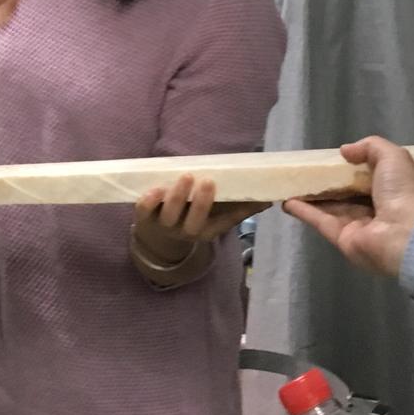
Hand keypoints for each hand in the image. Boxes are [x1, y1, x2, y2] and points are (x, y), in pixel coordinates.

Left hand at [132, 174, 265, 261]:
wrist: (158, 238)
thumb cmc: (194, 218)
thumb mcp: (216, 216)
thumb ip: (238, 206)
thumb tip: (269, 198)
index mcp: (208, 230)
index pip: (222, 223)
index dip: (232, 211)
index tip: (240, 192)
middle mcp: (187, 232)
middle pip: (194, 223)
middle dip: (201, 203)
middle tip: (207, 181)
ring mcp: (164, 226)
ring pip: (170, 216)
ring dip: (177, 197)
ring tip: (186, 176)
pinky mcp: (144, 218)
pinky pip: (144, 211)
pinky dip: (149, 200)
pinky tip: (156, 187)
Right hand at [283, 137, 413, 278]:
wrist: (406, 233)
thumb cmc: (402, 191)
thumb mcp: (392, 156)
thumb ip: (369, 147)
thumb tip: (344, 151)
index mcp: (390, 190)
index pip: (366, 179)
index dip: (350, 169)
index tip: (332, 160)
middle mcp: (373, 209)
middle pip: (345, 195)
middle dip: (328, 185)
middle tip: (306, 172)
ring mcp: (357, 226)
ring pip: (330, 208)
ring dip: (311, 198)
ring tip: (290, 185)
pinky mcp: (341, 239)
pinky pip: (321, 221)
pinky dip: (304, 211)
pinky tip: (287, 201)